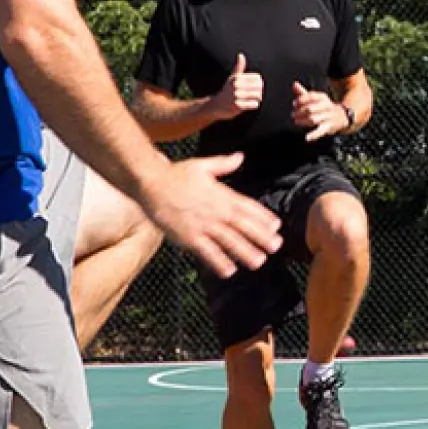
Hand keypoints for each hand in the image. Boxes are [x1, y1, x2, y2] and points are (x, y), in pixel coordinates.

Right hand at [144, 153, 282, 278]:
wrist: (151, 183)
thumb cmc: (176, 174)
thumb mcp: (203, 165)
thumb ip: (224, 164)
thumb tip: (240, 157)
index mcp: (222, 194)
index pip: (248, 207)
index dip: (264, 217)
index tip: (276, 226)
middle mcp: (216, 211)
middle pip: (244, 226)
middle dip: (262, 237)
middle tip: (276, 247)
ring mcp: (203, 225)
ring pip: (229, 241)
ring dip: (245, 252)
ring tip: (259, 261)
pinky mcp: (189, 237)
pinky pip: (207, 252)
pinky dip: (218, 261)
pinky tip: (229, 271)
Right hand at [210, 53, 264, 121]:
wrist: (215, 105)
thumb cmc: (227, 90)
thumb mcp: (232, 78)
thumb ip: (239, 67)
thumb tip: (241, 54)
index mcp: (237, 78)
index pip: (257, 78)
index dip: (258, 83)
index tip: (253, 87)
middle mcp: (236, 86)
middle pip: (259, 87)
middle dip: (258, 91)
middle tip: (253, 95)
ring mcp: (237, 96)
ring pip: (258, 96)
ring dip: (256, 99)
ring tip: (250, 99)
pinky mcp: (238, 106)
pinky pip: (254, 104)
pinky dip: (253, 105)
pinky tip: (247, 105)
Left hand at [289, 80, 351, 139]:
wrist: (343, 116)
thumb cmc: (325, 107)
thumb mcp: (317, 98)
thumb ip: (304, 93)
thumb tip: (294, 84)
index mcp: (323, 98)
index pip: (311, 96)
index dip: (301, 100)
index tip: (294, 103)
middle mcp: (327, 106)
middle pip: (311, 108)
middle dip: (300, 111)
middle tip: (293, 114)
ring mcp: (328, 117)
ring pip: (313, 119)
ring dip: (303, 120)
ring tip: (296, 121)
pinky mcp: (328, 127)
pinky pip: (320, 130)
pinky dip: (313, 135)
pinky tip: (307, 137)